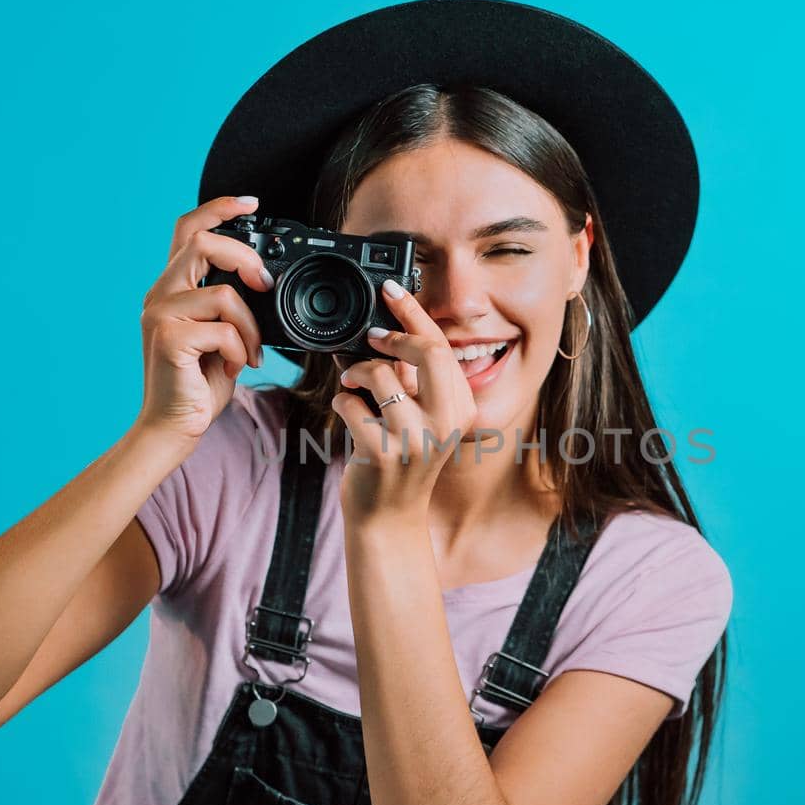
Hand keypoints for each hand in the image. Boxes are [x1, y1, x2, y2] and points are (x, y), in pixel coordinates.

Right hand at [134, 195, 274, 442]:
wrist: (174, 427)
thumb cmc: (199, 384)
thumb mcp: (221, 336)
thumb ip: (230, 306)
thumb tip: (262, 285)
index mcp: (172, 289)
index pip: (188, 229)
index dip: (219, 208)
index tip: (251, 202)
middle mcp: (160, 295)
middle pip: (202, 243)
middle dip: (245, 258)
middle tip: (265, 284)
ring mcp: (159, 315)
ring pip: (223, 294)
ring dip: (249, 327)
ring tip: (249, 353)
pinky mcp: (168, 338)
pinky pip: (222, 329)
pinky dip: (240, 350)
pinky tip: (233, 367)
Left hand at [332, 280, 476, 522]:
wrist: (388, 516)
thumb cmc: (399, 458)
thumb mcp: (420, 416)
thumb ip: (413, 378)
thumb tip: (384, 327)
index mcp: (462, 409)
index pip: (442, 348)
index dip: (414, 312)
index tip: (392, 288)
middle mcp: (446, 423)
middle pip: (428, 352)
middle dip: (393, 336)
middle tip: (372, 340)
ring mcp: (416, 440)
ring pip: (381, 375)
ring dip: (356, 373)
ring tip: (353, 384)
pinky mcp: (382, 454)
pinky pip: (350, 404)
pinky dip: (342, 402)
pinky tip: (350, 415)